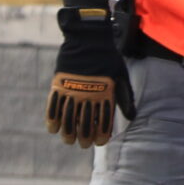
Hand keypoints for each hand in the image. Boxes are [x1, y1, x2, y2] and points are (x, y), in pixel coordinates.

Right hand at [46, 9, 131, 148]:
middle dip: (84, 136)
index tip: (99, 143)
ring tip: (68, 141)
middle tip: (83, 145)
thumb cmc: (108, 58)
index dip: (101, 134)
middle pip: (84, 122)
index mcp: (105, 93)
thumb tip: (131, 117)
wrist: (88, 39)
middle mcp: (89, 93)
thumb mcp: (121, 76)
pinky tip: (52, 129)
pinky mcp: (59, 84)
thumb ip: (124, 98)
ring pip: (68, 117)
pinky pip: (53, 105)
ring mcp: (72, 89)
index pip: (103, 120)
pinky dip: (52, 119)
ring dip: (68, 132)